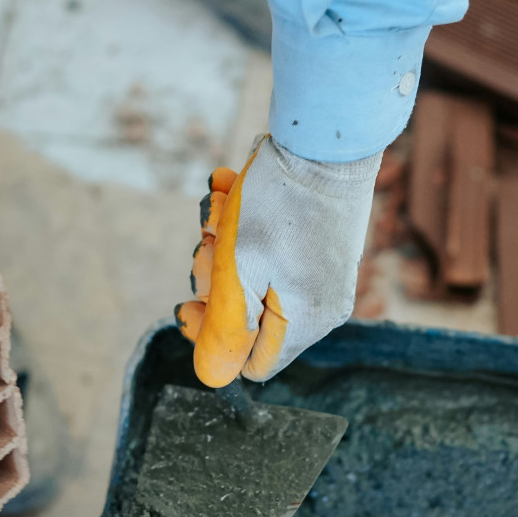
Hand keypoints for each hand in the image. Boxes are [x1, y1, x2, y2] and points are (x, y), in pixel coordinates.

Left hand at [177, 137, 379, 385]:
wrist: (324, 140)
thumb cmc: (280, 207)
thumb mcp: (240, 273)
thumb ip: (225, 330)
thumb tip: (212, 377)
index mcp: (303, 322)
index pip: (251, 365)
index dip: (214, 340)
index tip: (193, 305)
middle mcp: (318, 304)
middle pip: (248, 319)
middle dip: (217, 282)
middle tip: (209, 246)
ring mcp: (319, 271)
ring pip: (252, 278)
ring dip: (224, 246)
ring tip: (222, 211)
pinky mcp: (315, 242)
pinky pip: (268, 249)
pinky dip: (242, 225)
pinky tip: (232, 194)